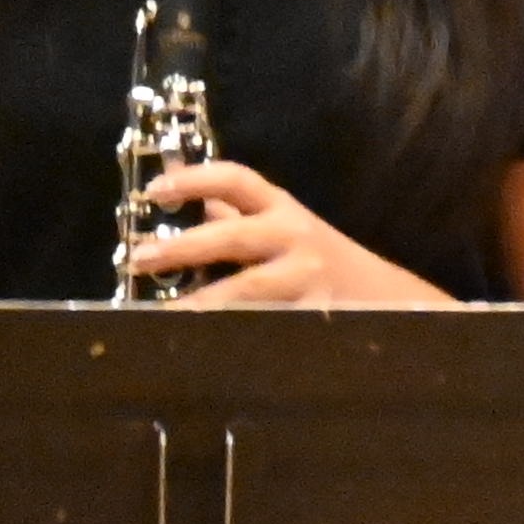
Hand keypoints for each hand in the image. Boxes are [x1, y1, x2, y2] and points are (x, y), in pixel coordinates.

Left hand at [123, 160, 449, 309]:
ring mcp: (303, 279)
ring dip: (199, 301)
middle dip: (184, 246)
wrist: (381, 296)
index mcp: (282, 209)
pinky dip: (227, 335)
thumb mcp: (283, 228)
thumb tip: (185, 200)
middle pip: (234, 236)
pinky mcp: (307, 316)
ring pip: (245, 289)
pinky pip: (261, 325)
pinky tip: (198, 343)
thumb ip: (238, 216)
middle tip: (141, 259)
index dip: (194, 179)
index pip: (238, 180)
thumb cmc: (317, 259)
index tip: (154, 190)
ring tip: (162, 314)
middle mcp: (293, 237)